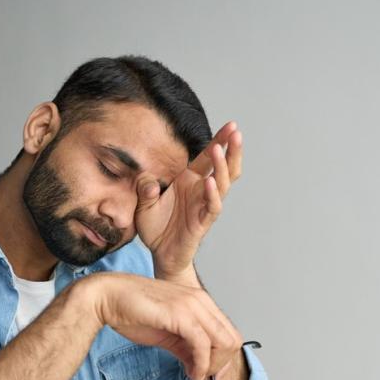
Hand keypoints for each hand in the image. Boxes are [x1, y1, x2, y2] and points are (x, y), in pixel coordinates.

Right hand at [82, 272, 242, 379]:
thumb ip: (186, 347)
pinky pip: (203, 344)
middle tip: (202, 375)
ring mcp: (192, 305)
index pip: (228, 333)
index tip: (206, 371)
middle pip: (232, 339)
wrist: (107, 297)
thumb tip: (198, 365)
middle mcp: (200, 300)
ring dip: (212, 366)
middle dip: (220, 364)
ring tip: (195, 374)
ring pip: (224, 342)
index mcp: (199, 301)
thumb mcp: (167, 333)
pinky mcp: (181, 314)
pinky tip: (191, 372)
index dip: (221, 358)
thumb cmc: (132, 311)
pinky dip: (201, 364)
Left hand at [134, 122, 242, 281]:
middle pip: (223, 167)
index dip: (220, 141)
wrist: (160, 254)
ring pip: (222, 183)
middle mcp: (200, 190)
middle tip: (236, 132)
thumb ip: (144, 190)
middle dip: (231, 149)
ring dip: (221, 166)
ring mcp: (204, 206)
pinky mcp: (203, 222)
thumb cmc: (155, 227)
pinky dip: (212, 194)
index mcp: (188, 180)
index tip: (231, 125)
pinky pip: (212, 206)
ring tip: (220, 150)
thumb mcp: (143, 204)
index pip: (208, 157)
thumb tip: (147, 181)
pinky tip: (209, 181)